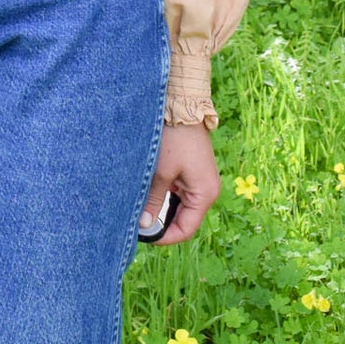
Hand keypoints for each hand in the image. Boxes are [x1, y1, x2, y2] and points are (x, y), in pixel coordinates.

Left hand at [141, 123, 218, 245]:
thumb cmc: (174, 138)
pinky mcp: (191, 173)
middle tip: (138, 225)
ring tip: (141, 212)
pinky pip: (178, 194)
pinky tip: (148, 198)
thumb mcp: (161, 172)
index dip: (165, 237)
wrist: (183, 107)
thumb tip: (144, 225)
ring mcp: (199, 182)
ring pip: (179, 207)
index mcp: (204, 194)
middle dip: (162, 225)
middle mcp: (206, 191)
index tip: (144, 236)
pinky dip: (164, 198)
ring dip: (162, 211)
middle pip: (184, 220)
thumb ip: (153, 200)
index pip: (186, 229)